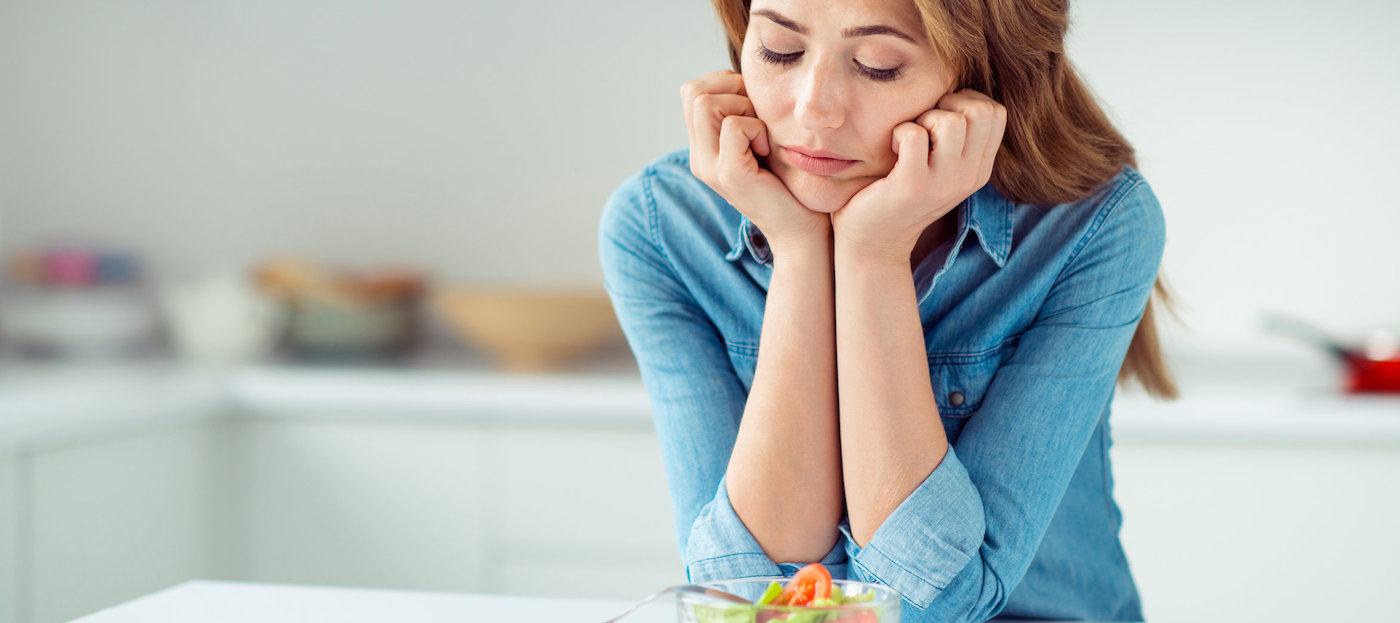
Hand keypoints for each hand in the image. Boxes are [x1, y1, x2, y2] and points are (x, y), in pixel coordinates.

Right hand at [682, 70, 829, 251]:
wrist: (802, 231)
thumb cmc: (790, 184)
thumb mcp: (761, 142)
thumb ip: (746, 115)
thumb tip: (746, 80)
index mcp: (703, 149)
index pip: (692, 92)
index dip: (724, 85)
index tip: (754, 107)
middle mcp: (699, 158)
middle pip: (693, 92)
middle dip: (732, 90)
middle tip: (759, 117)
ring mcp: (710, 167)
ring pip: (706, 103)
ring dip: (743, 107)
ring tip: (763, 135)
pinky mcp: (730, 175)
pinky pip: (734, 125)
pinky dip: (757, 128)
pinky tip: (769, 150)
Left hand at [830, 89, 1006, 264]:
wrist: (872, 242)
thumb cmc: (899, 191)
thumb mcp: (938, 166)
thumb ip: (954, 136)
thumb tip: (953, 85)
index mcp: (979, 169)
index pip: (995, 112)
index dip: (965, 101)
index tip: (938, 117)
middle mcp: (969, 177)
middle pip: (981, 111)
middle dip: (948, 105)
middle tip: (923, 125)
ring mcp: (943, 184)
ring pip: (952, 121)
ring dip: (923, 118)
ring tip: (907, 139)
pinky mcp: (912, 187)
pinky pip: (913, 134)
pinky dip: (898, 132)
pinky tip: (891, 149)